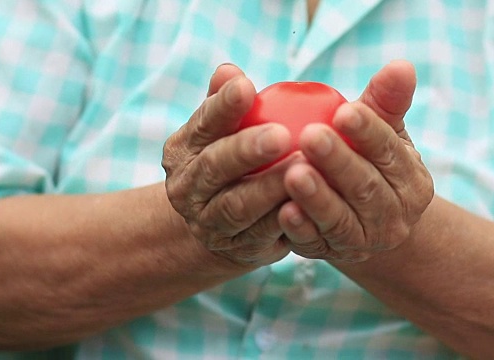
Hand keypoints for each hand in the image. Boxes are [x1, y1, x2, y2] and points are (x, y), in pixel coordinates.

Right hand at [162, 64, 294, 265]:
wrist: (219, 225)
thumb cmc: (229, 161)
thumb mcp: (221, 133)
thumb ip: (225, 104)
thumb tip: (228, 70)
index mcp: (183, 151)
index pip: (201, 124)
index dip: (221, 106)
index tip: (246, 85)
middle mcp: (187, 188)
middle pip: (214, 168)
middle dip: (246, 150)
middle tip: (281, 134)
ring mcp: (208, 223)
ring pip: (238, 206)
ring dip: (270, 187)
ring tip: (303, 166)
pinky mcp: (236, 249)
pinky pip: (262, 235)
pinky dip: (284, 220)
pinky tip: (309, 202)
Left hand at [277, 61, 433, 261]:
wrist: (366, 219)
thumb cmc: (369, 161)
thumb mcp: (384, 133)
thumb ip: (386, 103)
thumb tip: (402, 65)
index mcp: (411, 181)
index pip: (390, 152)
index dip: (369, 131)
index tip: (343, 112)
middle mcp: (394, 216)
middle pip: (365, 187)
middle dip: (338, 162)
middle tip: (311, 137)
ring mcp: (364, 241)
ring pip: (340, 219)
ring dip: (316, 197)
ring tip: (293, 174)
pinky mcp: (333, 254)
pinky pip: (315, 243)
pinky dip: (300, 228)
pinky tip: (282, 212)